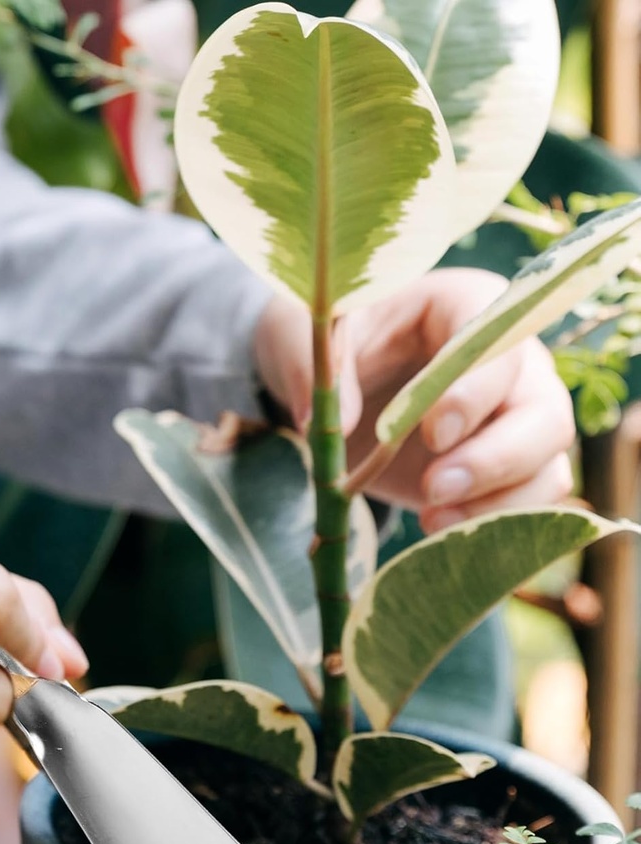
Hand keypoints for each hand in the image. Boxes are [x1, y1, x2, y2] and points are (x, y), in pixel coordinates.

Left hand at [252, 268, 574, 532]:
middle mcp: (507, 362)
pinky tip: (438, 531)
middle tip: (434, 489)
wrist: (330, 381)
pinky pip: (530, 499)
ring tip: (433, 520)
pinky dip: (493, 522)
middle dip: (496, 459)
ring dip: (499, 502)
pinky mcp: (501, 467)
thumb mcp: (302, 336)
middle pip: (544, 410)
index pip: (497, 342)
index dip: (474, 391)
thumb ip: (316, 371)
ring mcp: (512, 417)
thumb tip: (327, 428)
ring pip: (548, 462)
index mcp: (462, 306)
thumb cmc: (324, 341)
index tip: (432, 434)